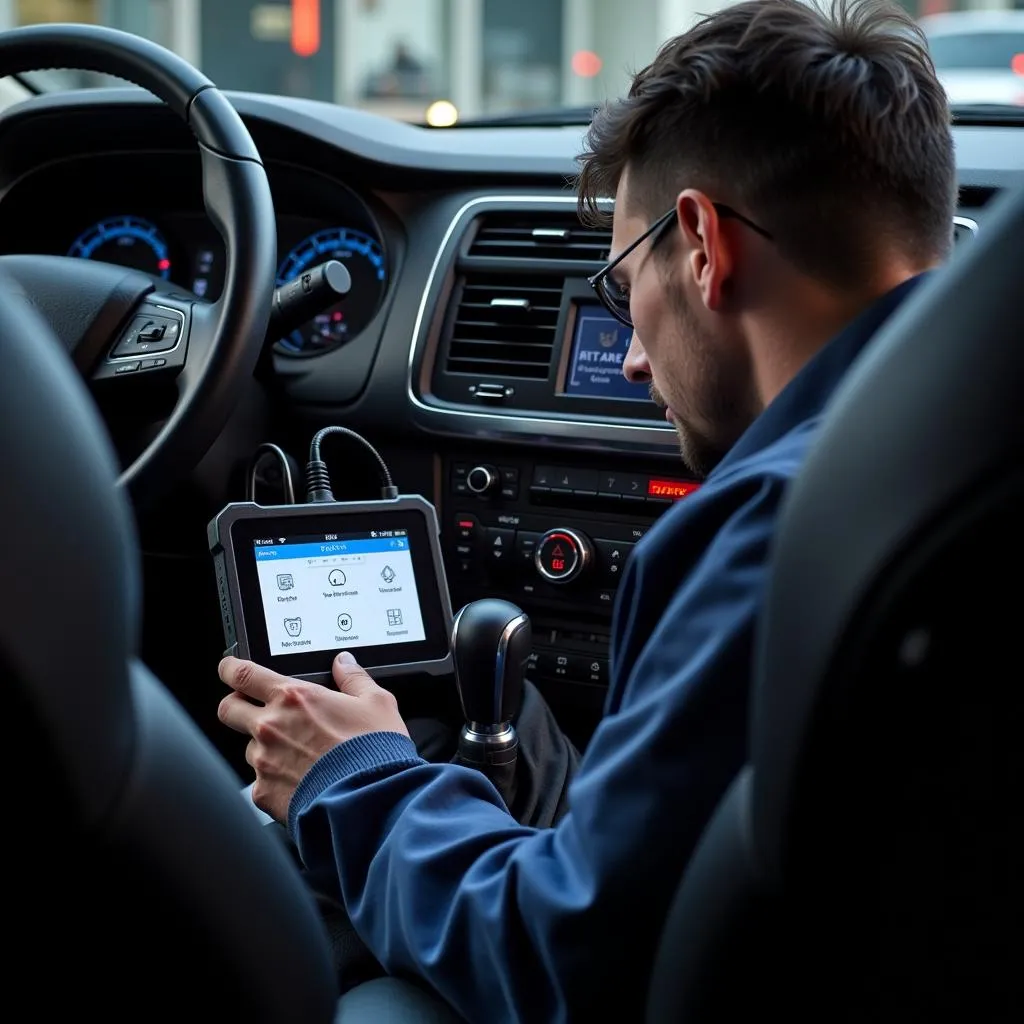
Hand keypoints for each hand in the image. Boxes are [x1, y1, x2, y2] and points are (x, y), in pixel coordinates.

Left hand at [217, 651, 409, 822]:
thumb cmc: (373, 752)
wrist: (369, 802)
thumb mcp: (376, 703)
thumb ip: (354, 678)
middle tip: (256, 711)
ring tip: (298, 758)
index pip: (242, 674)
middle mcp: (271, 726)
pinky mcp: (263, 794)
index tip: (230, 669)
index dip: (230, 668)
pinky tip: (301, 784)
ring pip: (248, 749)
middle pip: (228, 709)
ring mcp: (263, 762)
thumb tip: (344, 663)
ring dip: (265, 749)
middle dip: (236, 706)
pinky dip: (276, 782)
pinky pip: (260, 783)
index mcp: (294, 697)